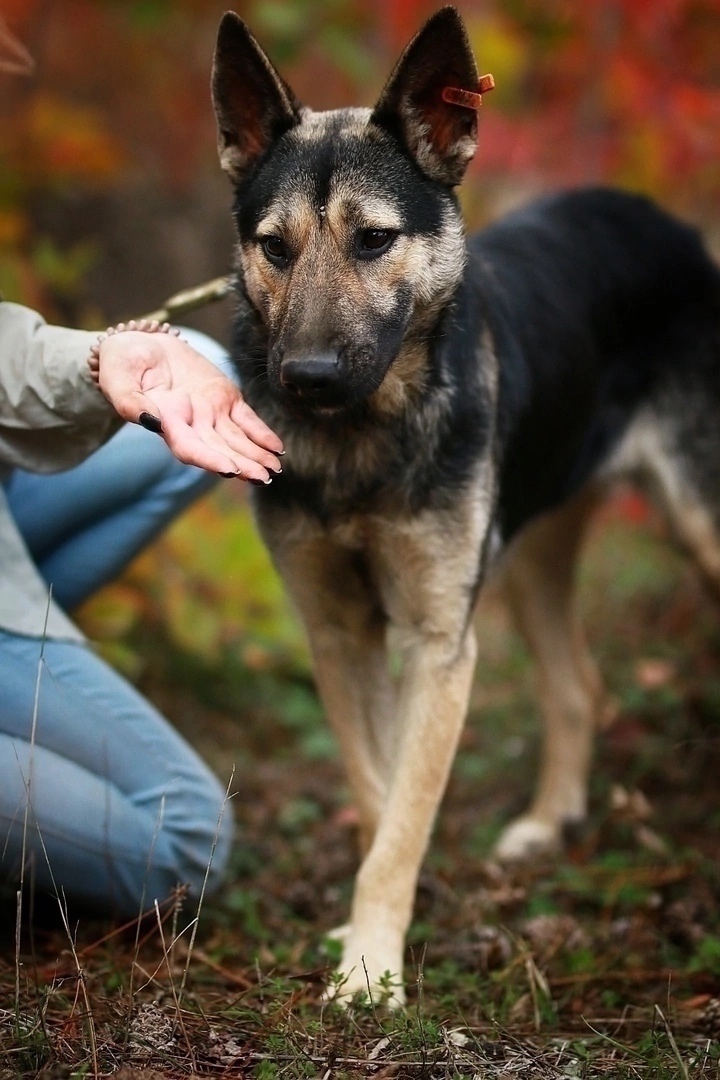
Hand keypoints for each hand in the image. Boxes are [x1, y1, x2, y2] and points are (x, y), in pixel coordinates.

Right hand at [95, 329, 283, 481]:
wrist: (140, 346)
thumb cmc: (122, 364)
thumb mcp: (118, 380)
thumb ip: (131, 402)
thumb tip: (151, 420)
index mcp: (166, 422)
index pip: (189, 447)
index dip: (208, 459)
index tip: (228, 469)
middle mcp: (191, 423)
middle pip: (219, 449)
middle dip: (242, 465)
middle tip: (263, 477)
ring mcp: (210, 412)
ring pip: (236, 439)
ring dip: (256, 455)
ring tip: (274, 470)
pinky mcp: (224, 397)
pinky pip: (246, 419)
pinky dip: (262, 434)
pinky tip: (276, 449)